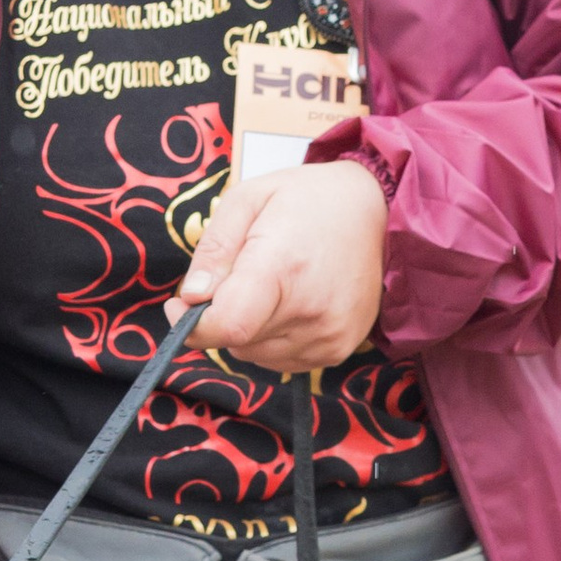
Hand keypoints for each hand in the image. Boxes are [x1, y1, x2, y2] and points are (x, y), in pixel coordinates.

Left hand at [183, 158, 386, 373]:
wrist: (379, 210)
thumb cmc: (309, 199)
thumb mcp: (248, 199)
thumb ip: (213, 249)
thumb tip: (192, 297)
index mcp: (283, 268)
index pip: (226, 326)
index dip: (193, 325)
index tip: (181, 304)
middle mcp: (310, 311)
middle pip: (235, 342)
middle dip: (221, 317)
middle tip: (238, 278)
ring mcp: (328, 336)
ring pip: (255, 356)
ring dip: (247, 330)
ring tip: (270, 287)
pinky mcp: (339, 350)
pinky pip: (282, 361)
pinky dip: (272, 339)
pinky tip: (289, 303)